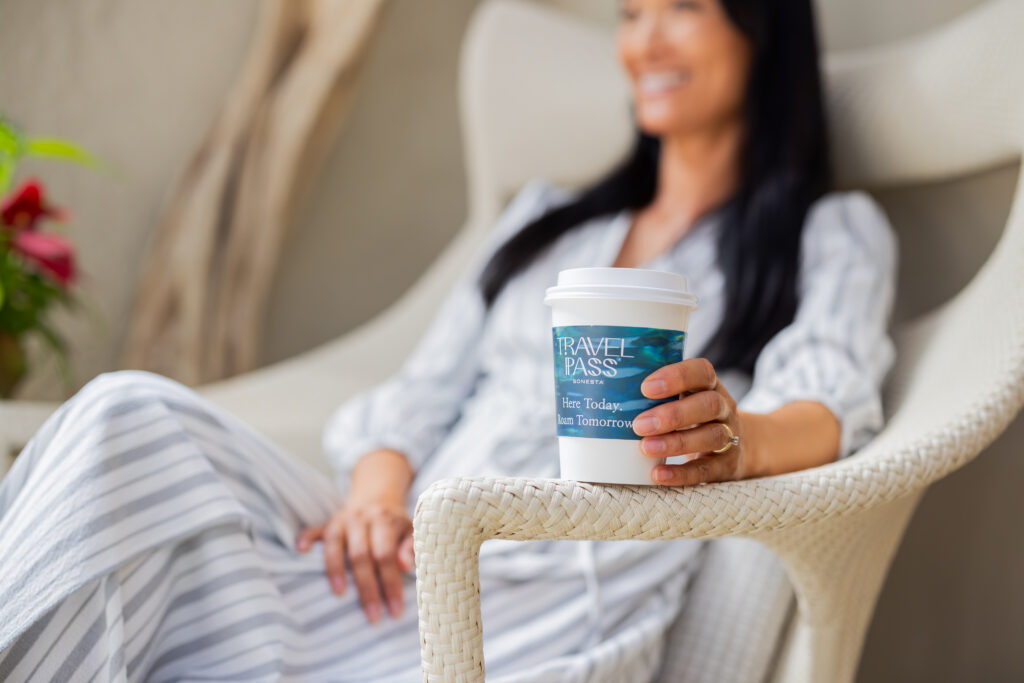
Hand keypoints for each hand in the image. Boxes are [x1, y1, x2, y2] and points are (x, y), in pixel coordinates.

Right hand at [295, 494, 414, 623]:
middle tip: (373, 616)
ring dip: (335, 570)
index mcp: (384, 521)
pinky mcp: (326, 523)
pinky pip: (313, 530)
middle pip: (361, 555)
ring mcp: (341, 520)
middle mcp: (361, 519)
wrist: (377, 497)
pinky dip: (306, 539)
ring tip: (340, 595)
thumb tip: (407, 567)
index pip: (386, 555)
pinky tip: (300, 551)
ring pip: (335, 545)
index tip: (394, 611)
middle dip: (367, 588)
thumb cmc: (395, 523)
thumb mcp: (411, 530)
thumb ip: (412, 547)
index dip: (390, 583)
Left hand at [632, 357, 753, 485]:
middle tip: (639, 424)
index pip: (702, 371)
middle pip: (709, 405)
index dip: (676, 377)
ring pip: (712, 436)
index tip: (645, 388)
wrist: (732, 450)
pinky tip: (658, 475)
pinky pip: (707, 470)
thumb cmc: (690, 418)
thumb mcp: (680, 401)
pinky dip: (682, 474)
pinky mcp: (727, 465)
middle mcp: (724, 408)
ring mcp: (730, 436)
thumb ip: (652, 397)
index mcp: (709, 386)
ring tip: (645, 449)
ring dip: (676, 443)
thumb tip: (597, 396)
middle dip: (673, 415)